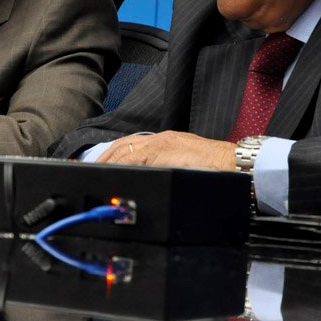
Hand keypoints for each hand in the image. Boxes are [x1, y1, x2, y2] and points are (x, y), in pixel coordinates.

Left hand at [95, 130, 235, 171]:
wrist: (234, 164)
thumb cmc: (216, 169)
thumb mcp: (186, 166)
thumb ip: (167, 168)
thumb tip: (151, 182)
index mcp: (165, 141)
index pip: (130, 145)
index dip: (111, 155)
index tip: (98, 166)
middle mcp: (161, 139)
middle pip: (122, 145)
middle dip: (102, 158)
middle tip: (86, 171)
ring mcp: (162, 143)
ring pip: (126, 149)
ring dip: (108, 162)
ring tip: (93, 174)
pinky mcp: (166, 150)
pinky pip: (137, 157)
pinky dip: (122, 165)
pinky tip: (112, 174)